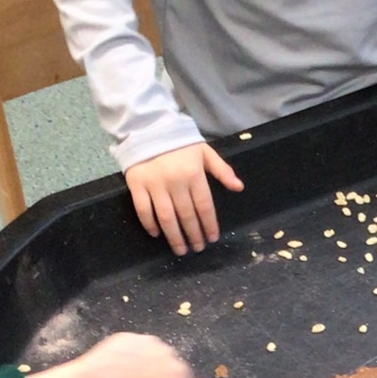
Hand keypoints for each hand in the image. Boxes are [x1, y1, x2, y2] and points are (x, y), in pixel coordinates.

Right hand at [126, 142, 243, 256]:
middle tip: (198, 248)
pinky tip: (157, 235)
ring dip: (174, 236)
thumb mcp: (205, 152)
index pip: (204, 206)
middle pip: (186, 215)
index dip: (209, 225)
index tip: (212, 239)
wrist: (148, 127)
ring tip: (181, 250)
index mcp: (194, 174)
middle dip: (193, 235)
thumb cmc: (180, 143)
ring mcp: (154, 184)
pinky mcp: (137, 184)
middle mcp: (175, 181)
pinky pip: (143, 209)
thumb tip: (239, 187)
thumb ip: (222, 170)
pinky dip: (149, 224)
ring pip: (166, 217)